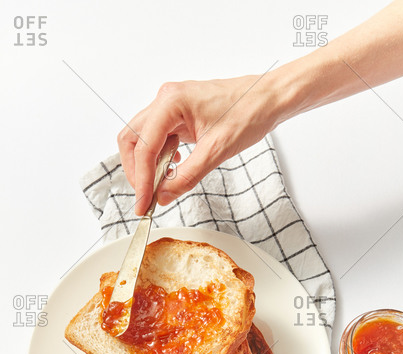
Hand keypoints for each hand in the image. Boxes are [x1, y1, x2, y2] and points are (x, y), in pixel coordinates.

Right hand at [117, 75, 280, 214]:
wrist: (268, 99)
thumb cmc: (249, 112)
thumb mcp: (217, 151)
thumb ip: (187, 176)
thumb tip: (163, 195)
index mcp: (171, 102)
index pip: (143, 146)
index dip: (141, 179)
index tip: (143, 203)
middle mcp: (166, 100)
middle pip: (132, 140)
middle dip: (136, 172)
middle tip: (146, 198)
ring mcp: (171, 105)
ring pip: (142, 139)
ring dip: (147, 165)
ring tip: (160, 186)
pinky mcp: (178, 114)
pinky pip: (158, 137)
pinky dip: (159, 156)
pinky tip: (173, 168)